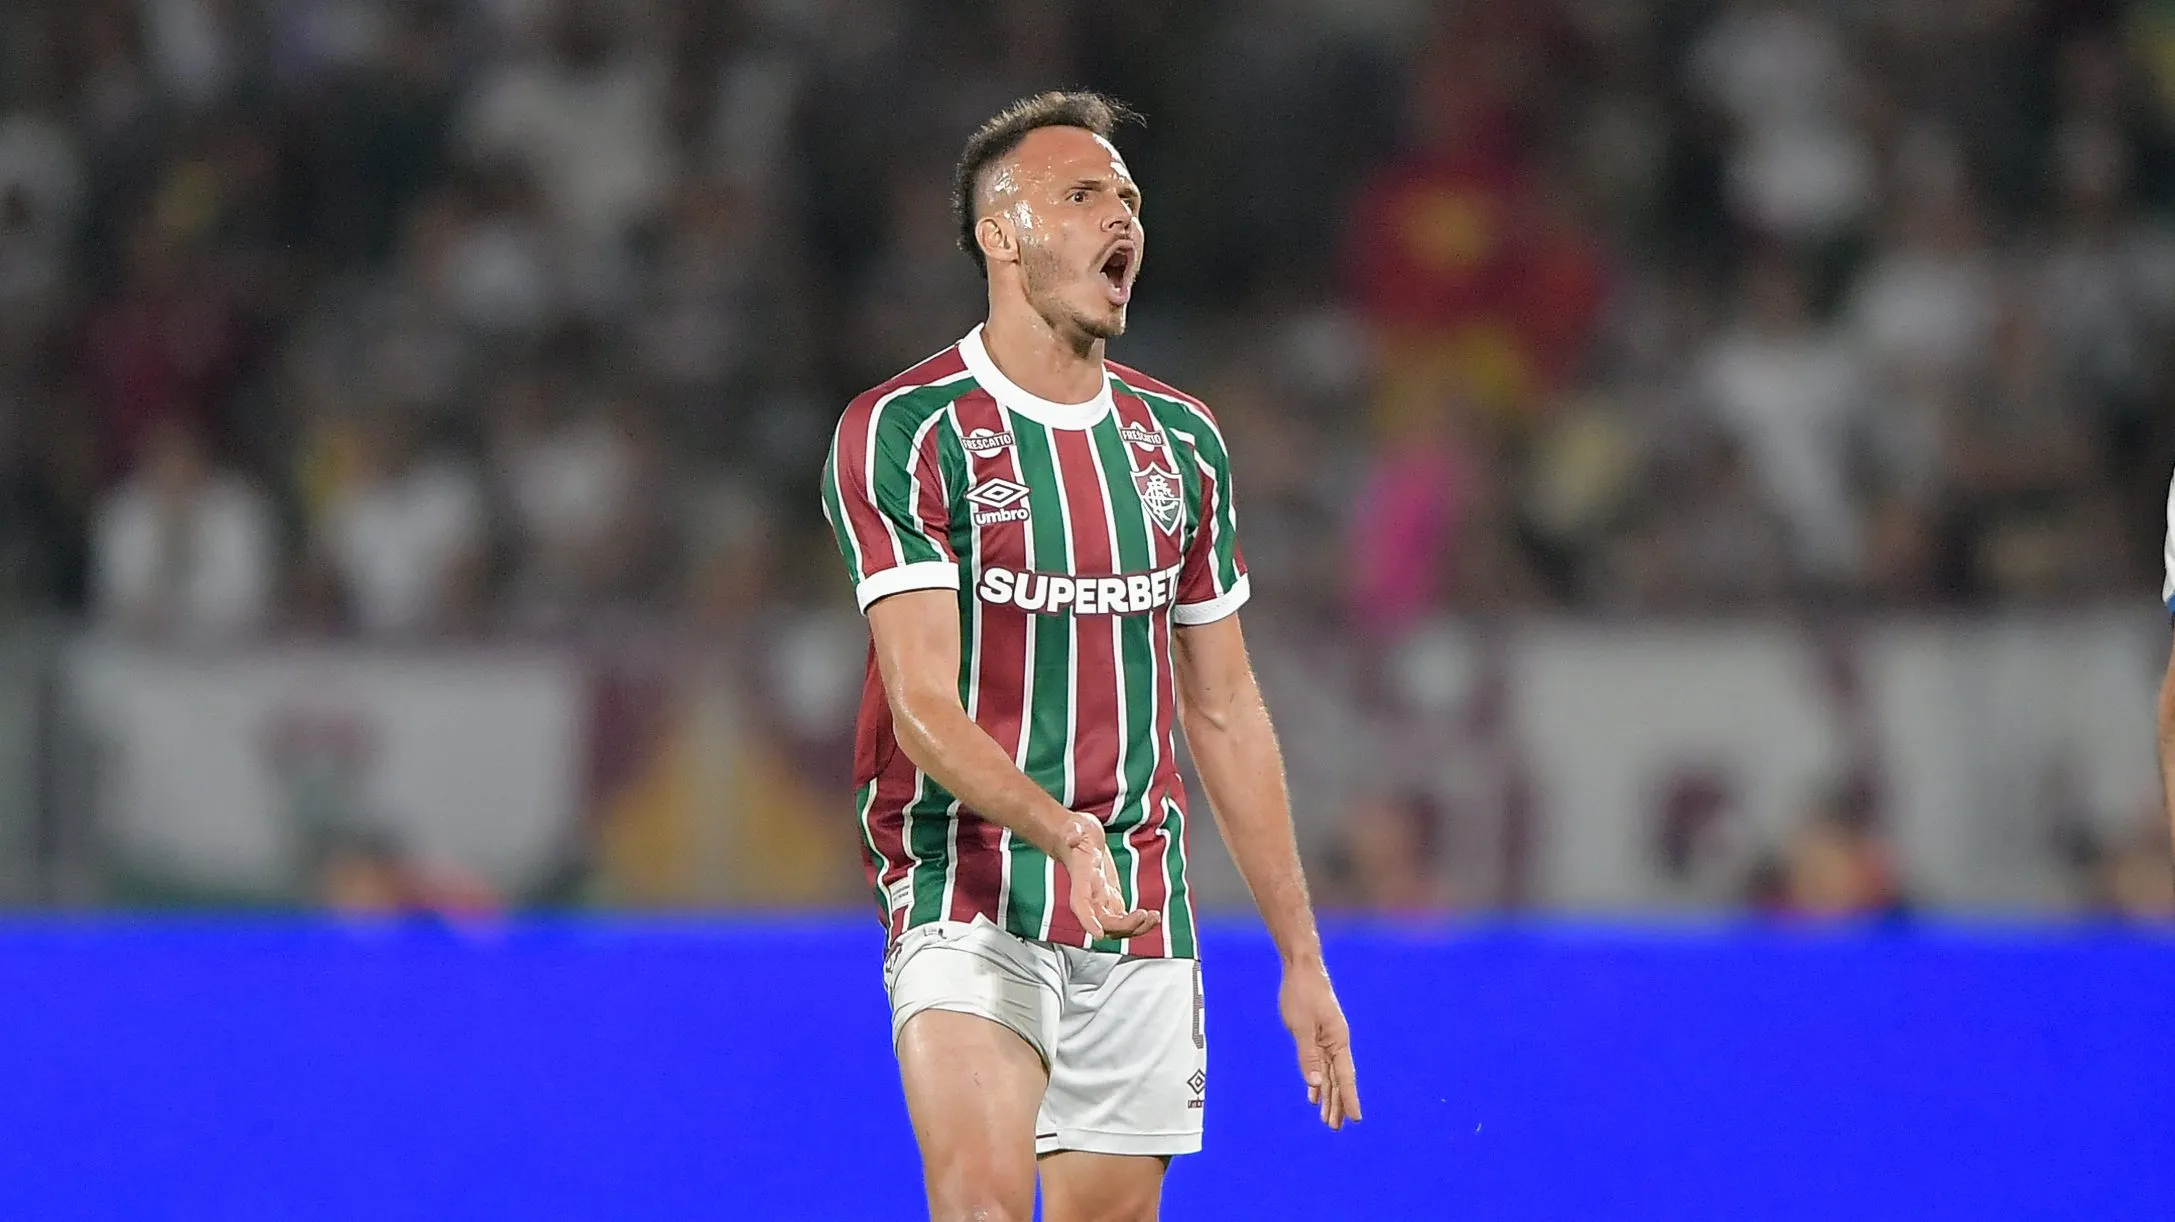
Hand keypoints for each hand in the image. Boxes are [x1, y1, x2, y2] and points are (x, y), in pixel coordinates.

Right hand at [1059, 817, 1160, 940]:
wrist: (1078, 839)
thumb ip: (1074, 831)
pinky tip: (1153, 917)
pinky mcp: (1111, 900)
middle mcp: (1090, 895)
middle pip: (1103, 922)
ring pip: (1115, 926)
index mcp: (1082, 879)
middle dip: (1123, 926)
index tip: (1098, 933)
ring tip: (1153, 918)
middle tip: (1143, 915)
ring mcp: (1101, 900)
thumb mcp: (1077, 825)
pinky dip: (1139, 922)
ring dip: (1135, 928)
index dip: (1088, 920)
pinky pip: (1124, 919)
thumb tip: (1072, 836)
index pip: (1081, 904)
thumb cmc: (1077, 833)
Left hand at [1280, 962, 1360, 1129]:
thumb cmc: (1302, 993)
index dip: (1350, 1098)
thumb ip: (1307, 1055)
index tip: (1356, 1119)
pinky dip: (1317, 1080)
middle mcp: (1335, 1042)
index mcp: (1337, 1040)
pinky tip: (1314, 1094)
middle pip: (1338, 1079)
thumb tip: (1314, 1084)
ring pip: (1328, 1073)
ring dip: (1327, 1095)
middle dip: (1337, 1103)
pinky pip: (1318, 1063)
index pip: (1345, 1076)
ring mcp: (1326, 1039)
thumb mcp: (1301, 1026)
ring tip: (1326, 1118)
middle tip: (1334, 1127)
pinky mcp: (1316, 1034)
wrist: (1301, 968)